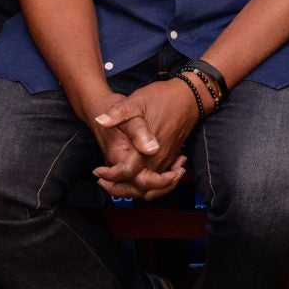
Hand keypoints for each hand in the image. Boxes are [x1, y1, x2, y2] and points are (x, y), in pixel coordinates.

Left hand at [92, 80, 198, 199]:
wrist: (190, 97)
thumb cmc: (163, 99)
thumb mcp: (136, 101)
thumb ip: (119, 113)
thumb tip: (101, 120)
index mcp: (147, 150)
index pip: (127, 174)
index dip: (110, 176)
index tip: (97, 172)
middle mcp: (158, 161)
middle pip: (140, 189)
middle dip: (121, 190)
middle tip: (103, 183)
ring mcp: (166, 161)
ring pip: (152, 189)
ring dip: (134, 190)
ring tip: (116, 183)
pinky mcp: (171, 159)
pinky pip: (160, 182)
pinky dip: (147, 185)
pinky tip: (134, 176)